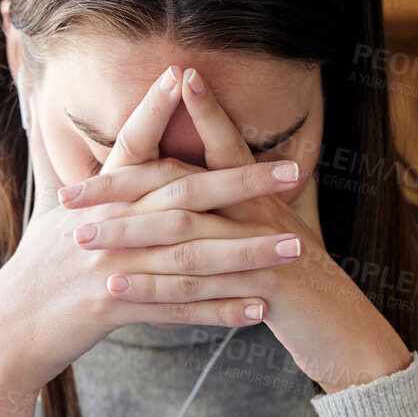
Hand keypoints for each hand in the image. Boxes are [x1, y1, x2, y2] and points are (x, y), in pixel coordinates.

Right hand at [0, 67, 308, 416]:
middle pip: (183, 196)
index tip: (188, 75)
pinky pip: (177, 308)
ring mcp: (110, 266)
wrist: (3, 334)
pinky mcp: (113, 308)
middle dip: (242, 181)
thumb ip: (65, 166)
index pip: (131, 145)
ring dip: (247, 252)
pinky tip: (258, 309)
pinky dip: (219, 310)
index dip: (155, 108)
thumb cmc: (33, 272)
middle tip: (294, 171)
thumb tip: (46, 110)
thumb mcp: (47, 213)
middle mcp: (105, 226)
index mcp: (95, 199)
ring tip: (294, 248)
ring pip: (192, 256)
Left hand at [61, 68, 412, 394]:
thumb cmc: (298, 286)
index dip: (191, 113)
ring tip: (82, 237)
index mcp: (260, 196)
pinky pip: (201, 288)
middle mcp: (262, 213)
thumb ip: (231, 212)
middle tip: (70, 195)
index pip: (218, 144)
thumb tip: (188, 190)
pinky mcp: (267, 289)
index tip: (156, 84)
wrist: (347, 332)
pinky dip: (155, 288)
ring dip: (129, 235)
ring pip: (186, 235)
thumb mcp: (265, 240)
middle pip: (185, 185)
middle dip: (123, 188)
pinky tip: (117, 289)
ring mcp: (265, 249)